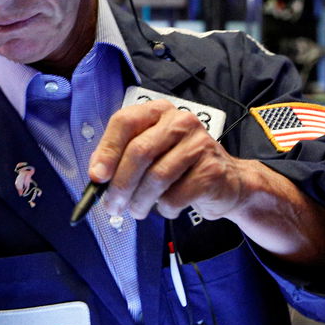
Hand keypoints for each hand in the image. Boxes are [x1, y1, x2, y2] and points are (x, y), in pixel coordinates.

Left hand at [88, 99, 254, 222]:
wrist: (227, 182)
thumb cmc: (180, 168)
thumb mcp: (149, 155)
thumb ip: (121, 158)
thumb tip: (97, 175)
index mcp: (159, 112)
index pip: (125, 121)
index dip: (107, 150)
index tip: (96, 176)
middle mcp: (181, 121)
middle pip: (140, 151)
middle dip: (120, 184)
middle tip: (111, 206)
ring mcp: (199, 144)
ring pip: (157, 176)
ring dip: (140, 201)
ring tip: (136, 211)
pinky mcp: (211, 170)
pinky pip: (176, 195)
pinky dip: (165, 208)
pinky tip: (167, 207)